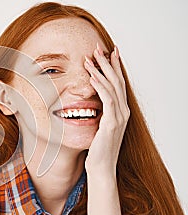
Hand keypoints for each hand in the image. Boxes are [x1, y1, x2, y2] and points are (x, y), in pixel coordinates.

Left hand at [83, 43, 129, 177]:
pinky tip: (92, 76)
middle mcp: (123, 111)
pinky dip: (100, 86)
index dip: (114, 67)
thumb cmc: (98, 148)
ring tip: (91, 57)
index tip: (108, 52)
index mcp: (120, 111)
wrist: (101, 167)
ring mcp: (119, 117)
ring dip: (101, 70)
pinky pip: (107, 99)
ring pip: (112, 87)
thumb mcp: (99, 127)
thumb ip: (99, 114)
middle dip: (108, 62)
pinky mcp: (112, 122)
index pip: (118, 83)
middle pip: (117, 81)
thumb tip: (90, 105)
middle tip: (99, 47)